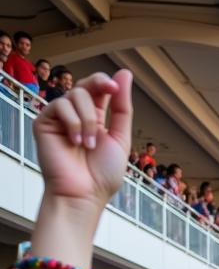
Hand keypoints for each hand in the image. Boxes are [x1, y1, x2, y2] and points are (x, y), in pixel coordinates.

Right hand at [33, 70, 132, 212]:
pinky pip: (60, 105)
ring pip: (75, 94)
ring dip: (89, 120)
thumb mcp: (120, 138)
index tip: (116, 86)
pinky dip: (74, 123)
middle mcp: (77, 116)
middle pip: (86, 85)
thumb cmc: (103, 174)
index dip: (107, 83)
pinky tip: (75, 142)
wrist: (84, 194)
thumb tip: (124, 74)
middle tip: (109, 90)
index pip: (99, 90)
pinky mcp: (44, 122)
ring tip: (89, 145)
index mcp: (96, 119)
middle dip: (99, 84)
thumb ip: (122, 108)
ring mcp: (60, 118)